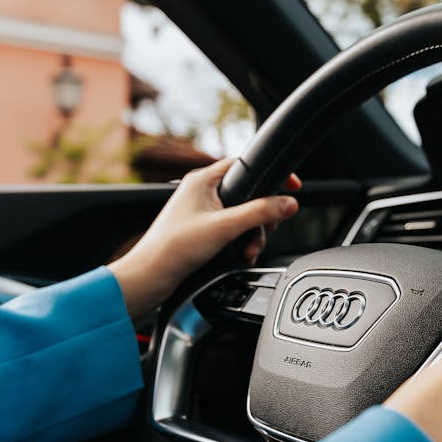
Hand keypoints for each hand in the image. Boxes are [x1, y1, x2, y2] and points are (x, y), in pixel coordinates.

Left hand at [109, 159, 299, 316]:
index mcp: (203, 180)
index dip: (270, 176)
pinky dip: (239, 242)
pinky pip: (230, 230)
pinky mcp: (201, 230)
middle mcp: (202, 192)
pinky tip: (239, 256)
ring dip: (250, 235)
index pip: (245, 165)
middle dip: (260, 218)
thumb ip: (260, 213)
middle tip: (266, 231)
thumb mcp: (225, 227)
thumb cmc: (174, 247)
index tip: (291, 187)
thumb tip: (288, 203)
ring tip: (247, 251)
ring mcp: (201, 211)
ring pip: (240, 216)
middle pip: (247, 195)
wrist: (151, 275)